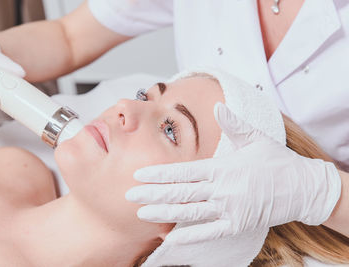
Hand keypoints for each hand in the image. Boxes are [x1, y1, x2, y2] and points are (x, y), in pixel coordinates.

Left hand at [125, 103, 341, 243]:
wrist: (303, 186)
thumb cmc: (276, 161)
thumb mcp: (254, 137)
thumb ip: (232, 123)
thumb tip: (217, 106)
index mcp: (222, 167)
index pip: (183, 171)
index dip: (159, 174)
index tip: (139, 175)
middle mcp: (222, 188)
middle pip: (180, 192)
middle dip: (152, 194)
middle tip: (129, 195)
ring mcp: (229, 208)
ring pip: (189, 212)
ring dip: (163, 214)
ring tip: (141, 214)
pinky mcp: (237, 224)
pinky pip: (209, 232)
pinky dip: (189, 235)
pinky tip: (169, 238)